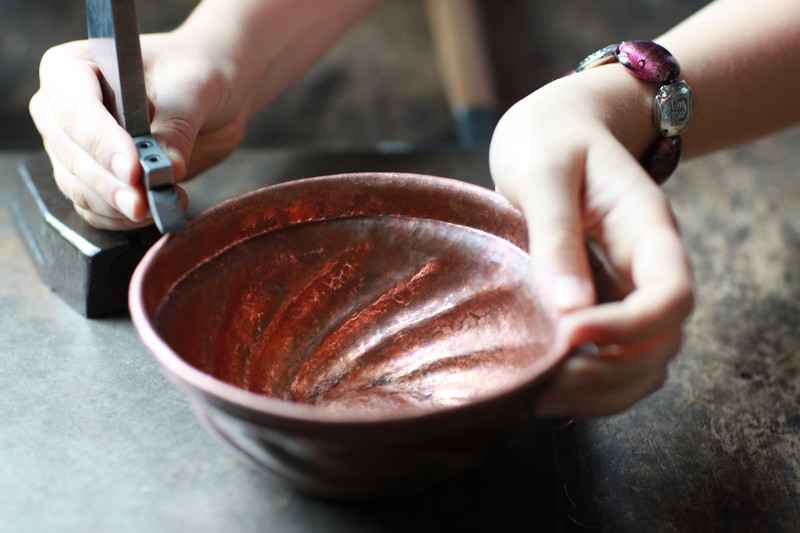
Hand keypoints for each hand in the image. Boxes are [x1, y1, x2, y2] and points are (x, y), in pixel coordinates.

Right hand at [29, 30, 246, 229]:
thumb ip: (175, 130)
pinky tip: (154, 211)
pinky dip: (121, 217)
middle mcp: (61, 109)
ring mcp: (75, 147)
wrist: (211, 94)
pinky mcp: (96, 178)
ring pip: (79, 187)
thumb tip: (166, 169)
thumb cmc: (194, 73)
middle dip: (110, 184)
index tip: (133, 170)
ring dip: (118, 205)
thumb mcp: (192, 90)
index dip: (101, 143)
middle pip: (71, 155)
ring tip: (160, 204)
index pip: (74, 110)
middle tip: (145, 202)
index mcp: (72, 68)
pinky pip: (95, 208)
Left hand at [489, 65, 694, 416]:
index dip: (629, 327)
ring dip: (603, 392)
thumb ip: (557, 236)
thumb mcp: (544, 175)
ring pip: (645, 364)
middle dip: (612, 372)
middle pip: (663, 343)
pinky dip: (591, 386)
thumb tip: (569, 310)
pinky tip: (547, 389)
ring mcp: (629, 290)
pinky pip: (615, 360)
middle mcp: (648, 268)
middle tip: (550, 380)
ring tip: (544, 397)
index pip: (672, 295)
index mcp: (647, 229)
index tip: (570, 333)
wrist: (556, 130)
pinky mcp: (602, 304)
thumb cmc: (550, 141)